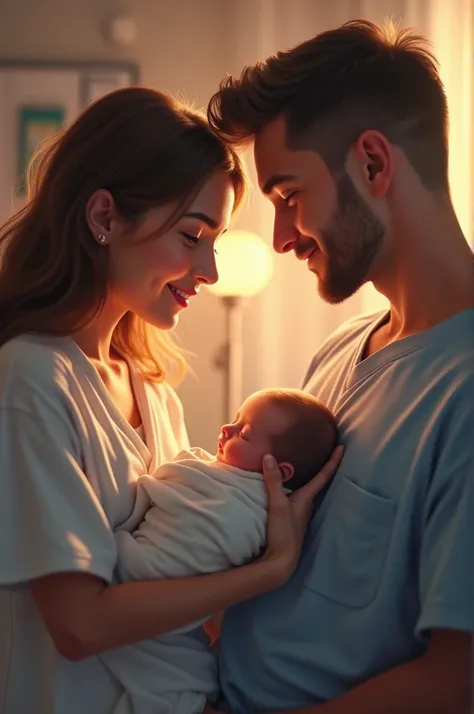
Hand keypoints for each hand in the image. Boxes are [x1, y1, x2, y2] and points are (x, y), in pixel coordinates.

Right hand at [261, 445, 343, 582]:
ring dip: (307, 477)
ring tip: (304, 463)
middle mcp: (306, 505)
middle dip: (321, 466)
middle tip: (323, 450)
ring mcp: (299, 513)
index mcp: (306, 498)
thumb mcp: (277, 504)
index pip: (323, 476)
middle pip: (317, 482)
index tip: (342, 447)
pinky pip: (295, 498)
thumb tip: (269, 456)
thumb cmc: (283, 533)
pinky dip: (294, 487)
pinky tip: (286, 487)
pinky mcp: (290, 519)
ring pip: (306, 490)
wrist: (280, 562)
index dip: (333, 461)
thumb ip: (273, 481)